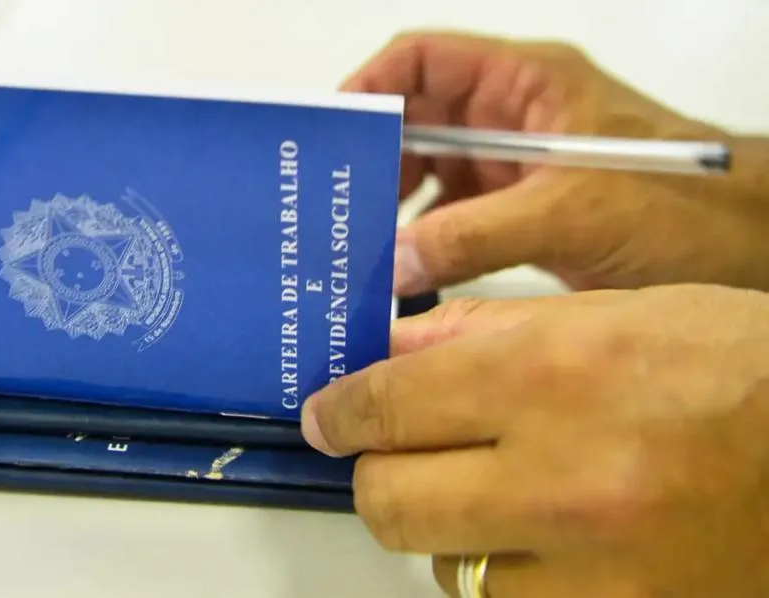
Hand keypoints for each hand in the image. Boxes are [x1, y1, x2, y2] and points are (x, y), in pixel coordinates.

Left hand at [300, 285, 768, 597]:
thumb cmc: (736, 371)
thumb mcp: (611, 314)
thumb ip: (485, 332)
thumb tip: (390, 352)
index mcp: (551, 375)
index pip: (387, 404)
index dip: (340, 412)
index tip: (327, 417)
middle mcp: (562, 479)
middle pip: (389, 501)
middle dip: (378, 475)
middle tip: (397, 457)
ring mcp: (593, 571)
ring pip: (447, 568)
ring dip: (452, 531)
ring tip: (504, 496)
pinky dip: (509, 577)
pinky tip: (551, 542)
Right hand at [342, 32, 768, 292]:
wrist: (744, 248)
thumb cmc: (682, 205)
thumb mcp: (570, 211)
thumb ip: (476, 235)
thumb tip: (391, 263)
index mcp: (525, 82)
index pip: (425, 60)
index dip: (371, 85)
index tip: (332, 134)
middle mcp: (509, 118)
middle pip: (414, 122)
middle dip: (371, 160)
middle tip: (331, 207)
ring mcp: (511, 168)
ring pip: (426, 174)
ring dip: (390, 206)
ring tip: (352, 245)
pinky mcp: (517, 214)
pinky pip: (449, 219)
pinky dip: (419, 242)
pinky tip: (396, 272)